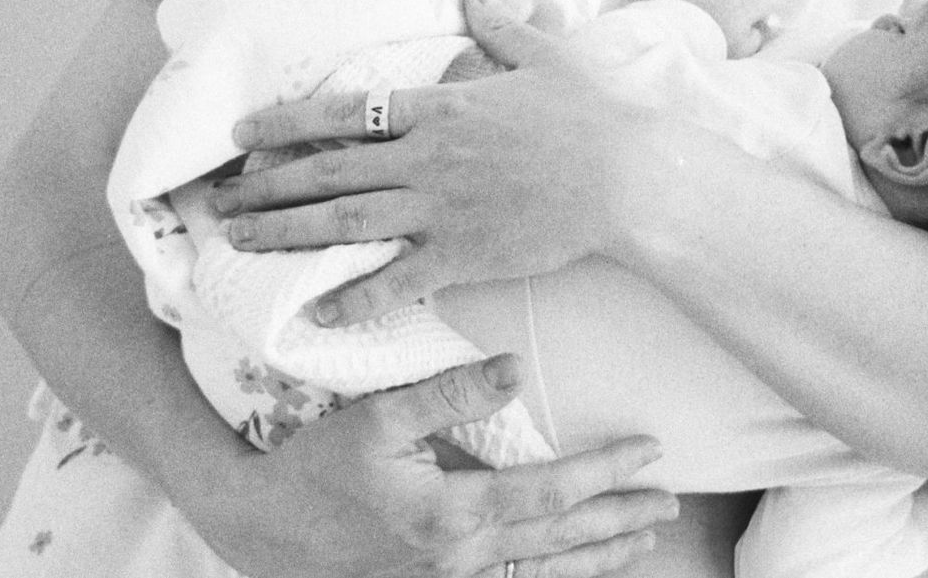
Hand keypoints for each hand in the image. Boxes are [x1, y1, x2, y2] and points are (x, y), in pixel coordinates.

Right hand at [200, 354, 675, 577]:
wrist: (258, 531)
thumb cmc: (314, 467)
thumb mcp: (375, 417)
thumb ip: (448, 393)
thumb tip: (514, 369)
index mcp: (453, 517)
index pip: (552, 494)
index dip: (605, 472)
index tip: (649, 451)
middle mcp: (462, 565)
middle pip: (561, 544)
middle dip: (619, 522)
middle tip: (668, 503)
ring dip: (596, 560)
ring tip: (639, 542)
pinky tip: (567, 572)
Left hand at [216, 0, 663, 324]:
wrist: (627, 178)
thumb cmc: (589, 115)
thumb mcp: (542, 56)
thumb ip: (498, 25)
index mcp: (439, 107)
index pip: (345, 111)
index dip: (287, 122)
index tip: (242, 133)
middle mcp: (427, 157)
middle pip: (328, 170)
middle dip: (266, 185)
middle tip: (218, 202)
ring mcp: (441, 209)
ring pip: (346, 222)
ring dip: (287, 233)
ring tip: (240, 243)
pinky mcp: (464, 255)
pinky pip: (397, 280)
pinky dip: (354, 298)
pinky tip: (316, 313)